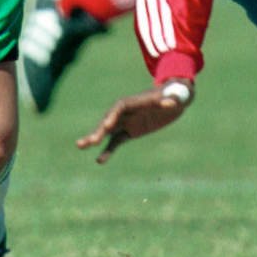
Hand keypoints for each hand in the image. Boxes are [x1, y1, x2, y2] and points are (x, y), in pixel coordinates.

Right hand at [76, 86, 190, 163]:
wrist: (174, 99)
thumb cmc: (175, 95)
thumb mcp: (176, 97)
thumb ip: (173, 99)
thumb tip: (171, 103)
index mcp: (136, 101)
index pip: (121, 106)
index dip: (113, 115)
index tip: (107, 125)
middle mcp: (127, 111)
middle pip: (110, 119)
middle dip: (100, 129)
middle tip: (91, 141)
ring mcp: (126, 121)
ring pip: (107, 130)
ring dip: (95, 137)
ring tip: (81, 145)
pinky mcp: (129, 132)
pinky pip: (116, 141)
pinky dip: (108, 150)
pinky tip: (100, 161)